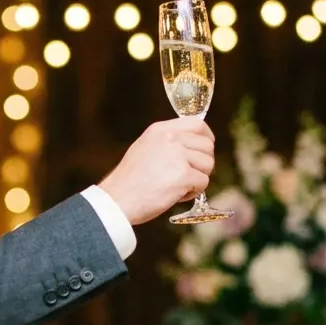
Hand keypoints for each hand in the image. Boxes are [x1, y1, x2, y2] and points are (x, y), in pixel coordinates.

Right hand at [98, 118, 214, 224]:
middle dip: (203, 163)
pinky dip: (193, 192)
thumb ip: (167, 143)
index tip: (203, 151)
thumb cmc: (129, 181)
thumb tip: (191, 146)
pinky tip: (176, 195)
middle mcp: (170, 138)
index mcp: (160, 130)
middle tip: (187, 176)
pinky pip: (203, 182)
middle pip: (207, 145)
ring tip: (177, 186)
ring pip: (208, 164)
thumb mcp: (144, 148)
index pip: (197, 123)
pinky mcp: (183, 175)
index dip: (206, 138)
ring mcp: (178, 156)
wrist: (117, 200)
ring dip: (198, 179)